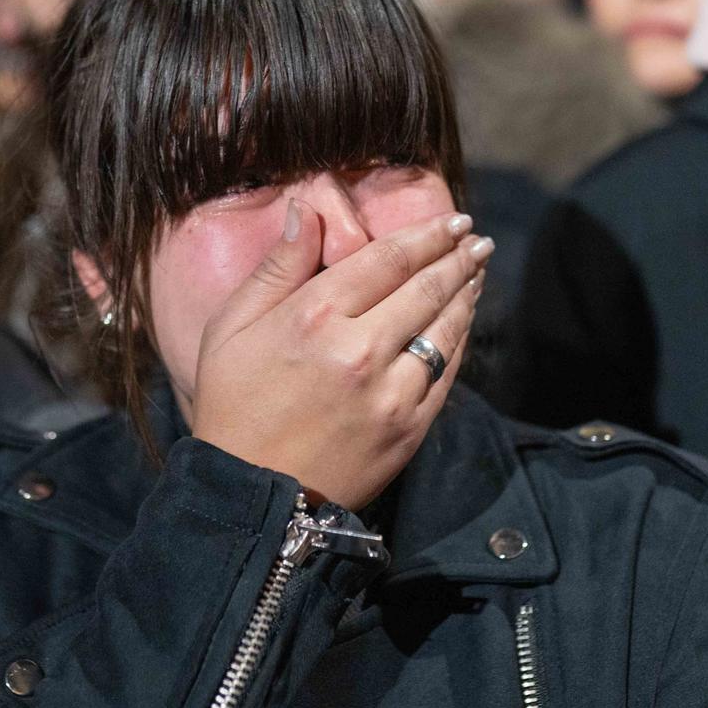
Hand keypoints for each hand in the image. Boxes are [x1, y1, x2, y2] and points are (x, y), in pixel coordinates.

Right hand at [189, 200, 492, 510]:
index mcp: (313, 318)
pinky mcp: (410, 428)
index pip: (386, 260)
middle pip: (425, 288)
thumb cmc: (234, 406)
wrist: (254, 497)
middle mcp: (359, 350)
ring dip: (466, 293)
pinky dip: (460, 339)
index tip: (451, 220)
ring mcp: (391, 392)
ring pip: (445, 328)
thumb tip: (307, 211)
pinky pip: (447, 372)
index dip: (425, 235)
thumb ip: (277, 267)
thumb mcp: (231, 329)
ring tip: (477, 269)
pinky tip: (463, 319)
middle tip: (476, 239)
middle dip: (457, 257)